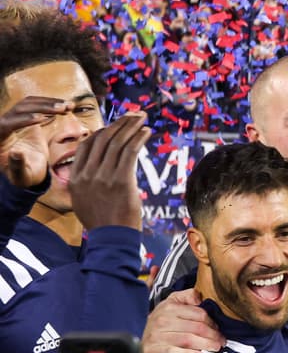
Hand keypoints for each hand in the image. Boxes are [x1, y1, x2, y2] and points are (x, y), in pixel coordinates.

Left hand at [0, 96, 69, 186]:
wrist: (31, 171)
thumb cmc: (24, 176)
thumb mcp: (21, 176)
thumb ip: (17, 166)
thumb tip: (15, 152)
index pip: (5, 124)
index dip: (22, 120)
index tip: (41, 119)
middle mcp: (4, 127)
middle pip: (19, 109)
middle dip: (41, 107)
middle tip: (61, 109)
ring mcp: (15, 119)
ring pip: (29, 103)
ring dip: (49, 102)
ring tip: (68, 106)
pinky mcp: (26, 116)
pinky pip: (37, 104)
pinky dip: (52, 103)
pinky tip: (67, 106)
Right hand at [68, 111, 149, 230]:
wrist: (112, 238)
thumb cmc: (102, 219)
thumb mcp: (83, 199)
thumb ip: (86, 180)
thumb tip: (96, 162)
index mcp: (76, 178)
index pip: (87, 144)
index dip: (103, 130)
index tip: (117, 125)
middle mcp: (87, 174)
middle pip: (103, 139)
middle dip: (120, 123)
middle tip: (134, 114)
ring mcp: (103, 177)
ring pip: (118, 142)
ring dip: (132, 126)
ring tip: (143, 118)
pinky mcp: (121, 180)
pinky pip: (130, 151)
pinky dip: (139, 138)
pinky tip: (146, 132)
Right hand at [141, 288, 225, 352]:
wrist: (141, 337)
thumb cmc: (161, 319)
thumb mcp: (172, 302)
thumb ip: (188, 295)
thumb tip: (200, 297)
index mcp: (171, 307)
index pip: (199, 314)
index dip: (212, 322)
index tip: (218, 328)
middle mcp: (164, 321)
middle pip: (196, 328)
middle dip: (212, 335)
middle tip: (221, 340)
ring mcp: (159, 336)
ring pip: (188, 340)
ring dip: (205, 345)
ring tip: (215, 347)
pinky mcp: (156, 350)